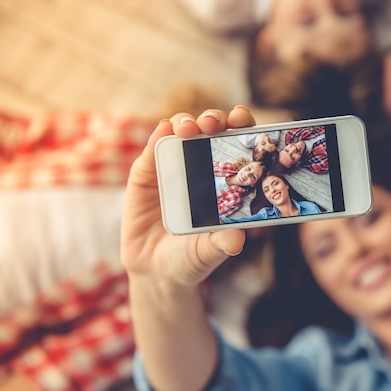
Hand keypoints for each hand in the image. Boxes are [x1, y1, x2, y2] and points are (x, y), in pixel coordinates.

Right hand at [120, 106, 255, 285]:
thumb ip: (222, 244)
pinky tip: (165, 128)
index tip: (243, 120)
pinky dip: (159, 135)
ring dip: (187, 122)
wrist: (156, 270)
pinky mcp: (146, 172)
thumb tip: (236, 241)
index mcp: (226, 180)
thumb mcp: (208, 252)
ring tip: (189, 128)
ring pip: (182, 132)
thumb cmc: (192, 257)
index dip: (243, 128)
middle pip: (211, 131)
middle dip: (214, 119)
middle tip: (214, 124)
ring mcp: (173, 166)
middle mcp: (202, 167)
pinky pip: (153, 148)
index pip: (239, 145)